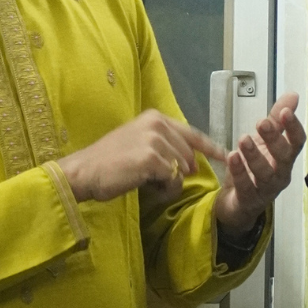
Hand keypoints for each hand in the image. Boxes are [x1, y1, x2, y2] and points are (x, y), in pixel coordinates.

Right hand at [57, 110, 227, 202]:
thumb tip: (191, 164)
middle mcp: (158, 124)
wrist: (83, 171)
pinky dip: (164, 189)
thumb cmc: (108, 162)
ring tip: (146, 182)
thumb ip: (165, 147)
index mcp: (155, 117)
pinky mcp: (152, 158)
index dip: (209, 146)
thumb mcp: (138, 144)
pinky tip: (146, 186)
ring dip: (169, 182)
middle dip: (180, 172)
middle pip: (189, 154)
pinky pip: (173, 180)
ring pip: (182, 168)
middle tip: (155, 180)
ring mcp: (156, 140)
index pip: (191, 132)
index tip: (223, 154)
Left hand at [213, 92, 305, 233]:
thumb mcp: (265, 141)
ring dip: (254, 155)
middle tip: (262, 123)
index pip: (297, 142)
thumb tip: (293, 95)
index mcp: (286, 157)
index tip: (285, 111)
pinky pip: (245, 187)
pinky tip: (232, 157)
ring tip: (243, 139)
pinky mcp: (249, 200)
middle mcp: (281, 174)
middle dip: (274, 139)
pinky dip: (239, 172)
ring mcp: (266, 189)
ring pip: (265, 174)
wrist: (238, 202)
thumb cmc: (255, 168)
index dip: (293, 127)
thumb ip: (277, 120)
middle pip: (284, 157)